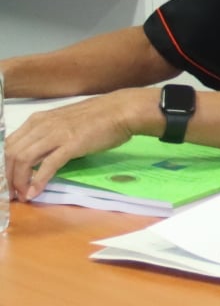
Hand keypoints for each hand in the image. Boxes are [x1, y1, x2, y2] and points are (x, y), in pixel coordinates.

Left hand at [5, 90, 152, 200]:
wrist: (122, 110)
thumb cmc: (98, 117)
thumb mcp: (64, 124)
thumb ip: (48, 137)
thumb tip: (39, 155)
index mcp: (37, 120)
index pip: (7, 144)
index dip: (3, 166)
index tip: (8, 181)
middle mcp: (41, 125)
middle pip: (10, 153)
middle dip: (7, 176)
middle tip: (10, 193)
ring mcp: (56, 134)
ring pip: (23, 159)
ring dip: (18, 181)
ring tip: (21, 195)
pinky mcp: (71, 144)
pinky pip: (47, 165)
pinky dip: (38, 180)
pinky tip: (35, 192)